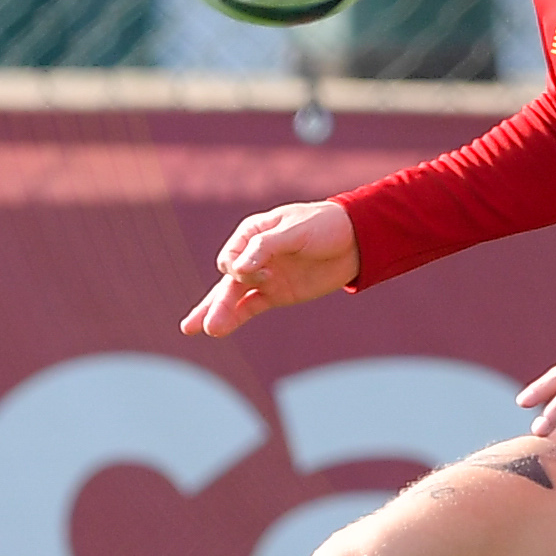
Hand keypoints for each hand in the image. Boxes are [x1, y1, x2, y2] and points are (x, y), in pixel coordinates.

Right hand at [180, 201, 358, 337]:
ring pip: (233, 297)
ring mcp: (263, 277)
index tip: (260, 270)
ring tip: (199, 329)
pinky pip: (250, 307)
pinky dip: (236, 317)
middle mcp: (252, 256)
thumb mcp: (296, 231)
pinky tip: (218, 328)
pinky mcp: (276, 294)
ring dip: (218, 313)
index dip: (238, 268)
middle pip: (226, 282)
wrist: (356, 240)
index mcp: (252, 233)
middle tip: (200, 325)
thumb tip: (240, 267)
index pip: (230, 257)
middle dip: (214, 303)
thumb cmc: (324, 226)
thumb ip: (267, 247)